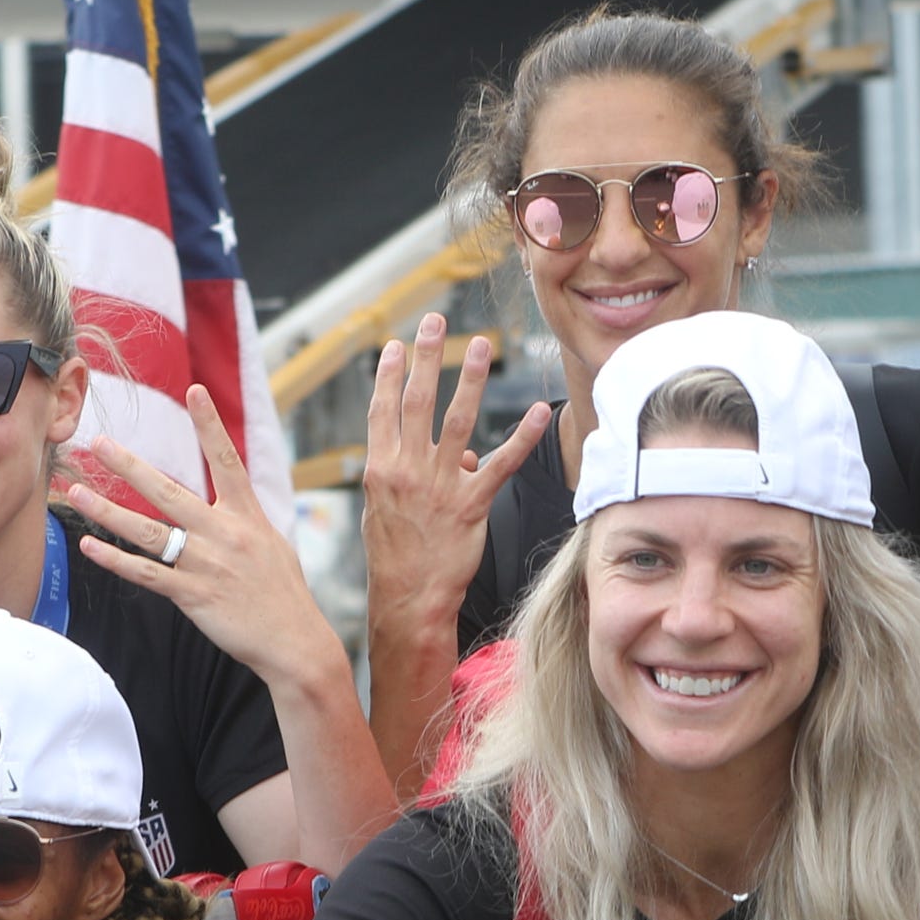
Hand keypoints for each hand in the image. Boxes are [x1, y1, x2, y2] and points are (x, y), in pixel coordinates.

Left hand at [67, 389, 337, 691]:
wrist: (295, 642)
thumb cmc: (284, 595)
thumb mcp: (273, 546)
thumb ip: (244, 522)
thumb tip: (229, 507)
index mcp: (248, 516)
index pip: (226, 460)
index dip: (210, 425)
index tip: (195, 390)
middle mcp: (224, 533)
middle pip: (168, 492)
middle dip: (130, 466)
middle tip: (99, 442)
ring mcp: (206, 564)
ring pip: (147, 531)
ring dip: (107, 511)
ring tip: (76, 492)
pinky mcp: (193, 595)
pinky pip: (145, 573)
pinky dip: (114, 560)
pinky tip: (89, 546)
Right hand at [363, 314, 549, 658]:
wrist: (407, 598)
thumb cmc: (396, 556)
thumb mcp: (386, 510)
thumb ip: (413, 473)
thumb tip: (459, 455)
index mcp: (380, 468)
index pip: (383, 410)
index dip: (390, 374)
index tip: (395, 344)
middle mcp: (408, 470)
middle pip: (417, 402)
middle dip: (425, 357)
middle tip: (433, 321)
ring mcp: (440, 486)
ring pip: (458, 421)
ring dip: (470, 379)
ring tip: (481, 346)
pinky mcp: (472, 505)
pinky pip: (502, 464)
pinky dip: (523, 437)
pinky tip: (538, 412)